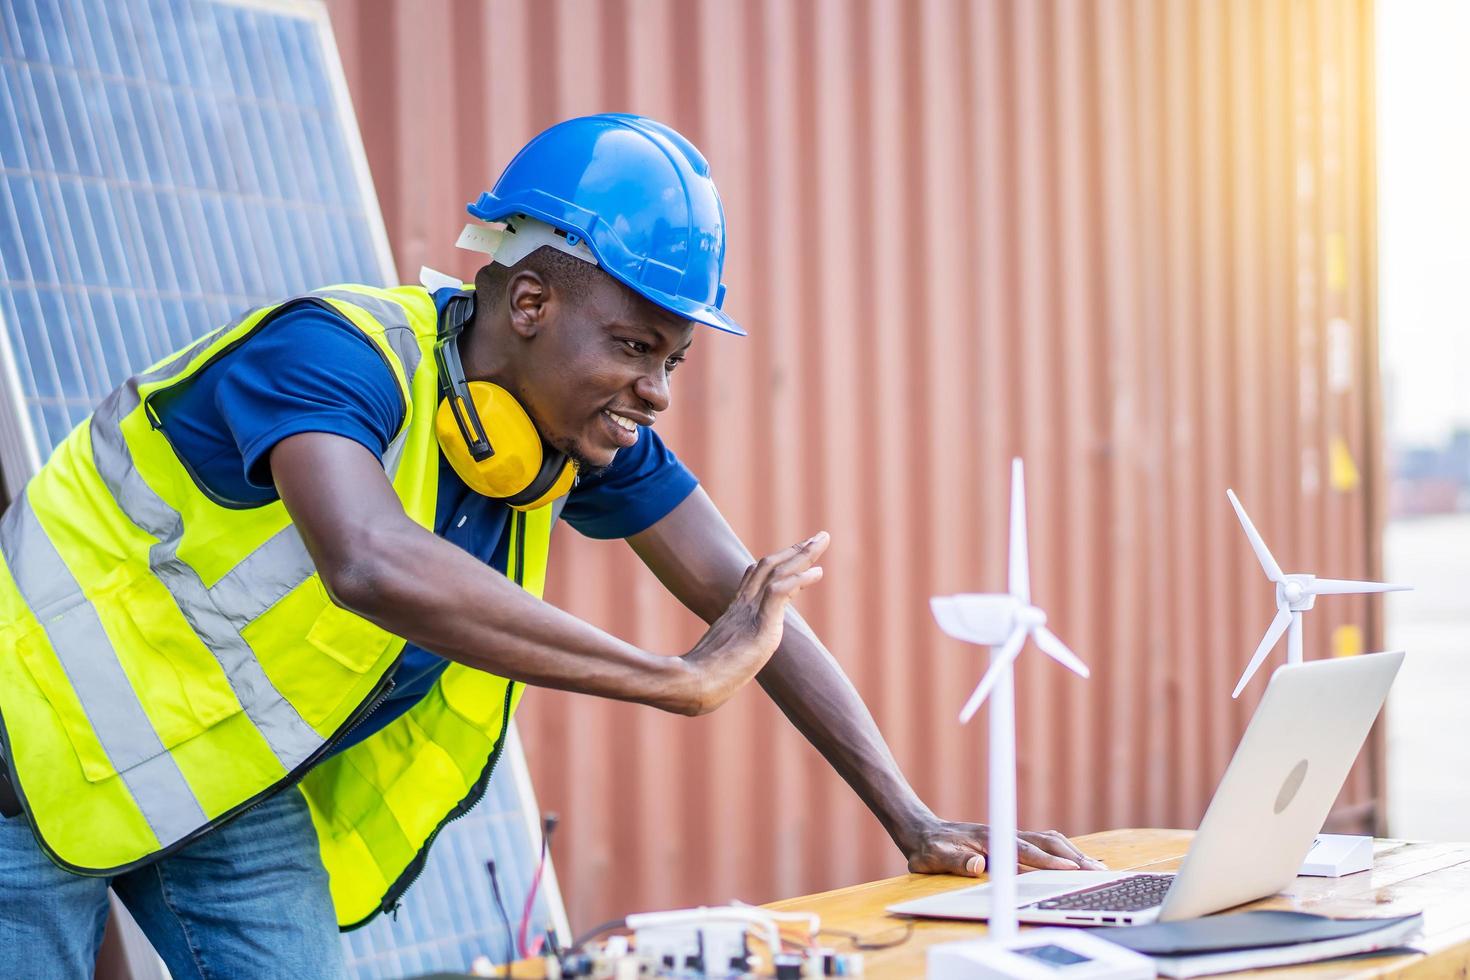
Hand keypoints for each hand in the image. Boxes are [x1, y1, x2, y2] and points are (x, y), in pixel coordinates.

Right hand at [677, 532, 828, 714]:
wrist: (692, 686)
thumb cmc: (700, 684)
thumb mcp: (718, 665)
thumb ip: (725, 663)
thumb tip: (721, 682)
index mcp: (733, 614)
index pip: (755, 578)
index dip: (778, 564)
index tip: (797, 556)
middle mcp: (741, 607)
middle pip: (769, 566)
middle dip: (794, 550)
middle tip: (818, 538)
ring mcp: (749, 614)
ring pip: (776, 571)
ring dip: (802, 555)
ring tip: (823, 540)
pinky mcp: (758, 625)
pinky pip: (780, 591)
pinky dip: (800, 579)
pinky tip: (818, 573)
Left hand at [904, 819, 1107, 875]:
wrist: (922, 831)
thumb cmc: (928, 848)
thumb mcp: (933, 858)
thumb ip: (954, 861)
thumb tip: (976, 864)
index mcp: (989, 839)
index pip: (1024, 851)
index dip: (1048, 862)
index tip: (1070, 870)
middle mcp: (1004, 833)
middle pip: (1046, 842)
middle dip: (1073, 856)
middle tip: (1098, 871)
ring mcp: (1009, 835)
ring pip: (1049, 841)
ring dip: (1073, 852)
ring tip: (1097, 866)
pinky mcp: (1010, 840)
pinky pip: (1043, 844)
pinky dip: (1063, 851)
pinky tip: (1075, 860)